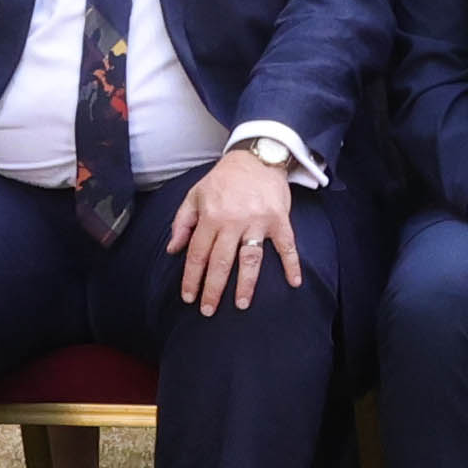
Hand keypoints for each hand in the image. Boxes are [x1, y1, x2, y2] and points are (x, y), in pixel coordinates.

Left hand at [161, 148, 302, 313]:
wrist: (256, 156)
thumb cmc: (223, 179)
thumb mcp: (195, 195)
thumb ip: (182, 222)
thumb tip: (172, 250)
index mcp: (210, 216)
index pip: (197, 254)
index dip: (192, 278)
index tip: (188, 297)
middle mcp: (233, 221)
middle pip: (221, 261)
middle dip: (213, 289)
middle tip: (208, 311)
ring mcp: (258, 221)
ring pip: (250, 258)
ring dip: (246, 283)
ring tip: (241, 304)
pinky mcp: (279, 219)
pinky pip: (287, 245)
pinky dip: (292, 264)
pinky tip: (294, 282)